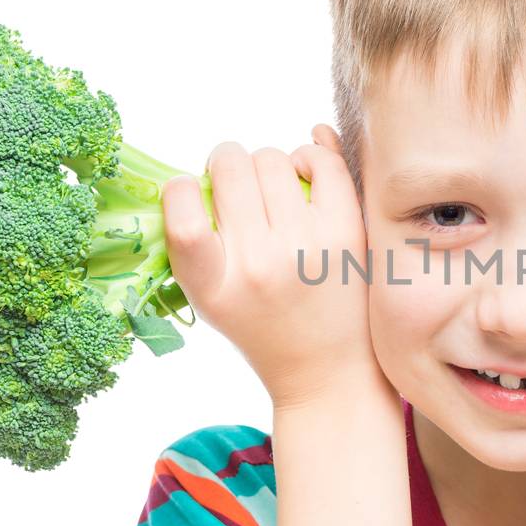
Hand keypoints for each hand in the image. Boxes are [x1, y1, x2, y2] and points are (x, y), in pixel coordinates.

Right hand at [161, 124, 381, 411]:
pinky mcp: (345, 233)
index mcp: (213, 286)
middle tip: (238, 185)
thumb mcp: (210, 298)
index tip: (191, 190)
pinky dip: (309, 156)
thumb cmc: (261, 325)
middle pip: (230, 167)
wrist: (326, 370)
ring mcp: (304, 246)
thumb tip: (205, 163)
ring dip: (266, 163)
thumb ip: (194, 239)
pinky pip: (322, 162)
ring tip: (272, 189)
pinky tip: (304, 175)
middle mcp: (257, 265)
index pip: (181, 218)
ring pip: (272, 158)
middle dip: (227, 164)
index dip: (181, 189)